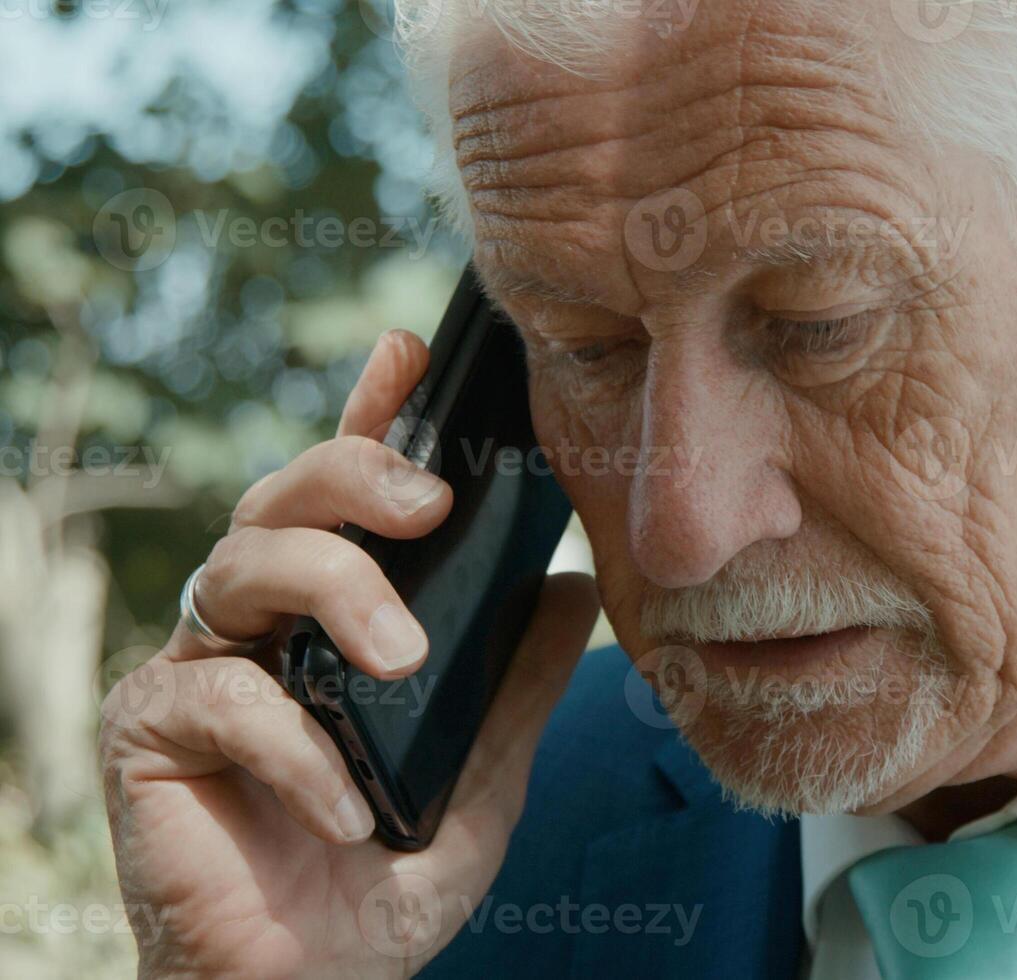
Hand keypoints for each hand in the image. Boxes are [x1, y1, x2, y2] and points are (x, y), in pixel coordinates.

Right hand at [100, 330, 598, 978]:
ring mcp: (199, 670)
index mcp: (333, 615)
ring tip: (400, 662)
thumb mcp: (482, 772)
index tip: (410, 353)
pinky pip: (218, 697)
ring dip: (334, 593)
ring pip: (241, 562)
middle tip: (429, 505)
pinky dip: (296, 747)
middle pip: (284, 497)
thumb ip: (517, 683)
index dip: (371, 415)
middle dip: (354, 472)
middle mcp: (259, 623)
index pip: (348, 496)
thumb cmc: (386, 878)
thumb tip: (575, 589)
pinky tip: (350, 807)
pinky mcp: (149, 732)